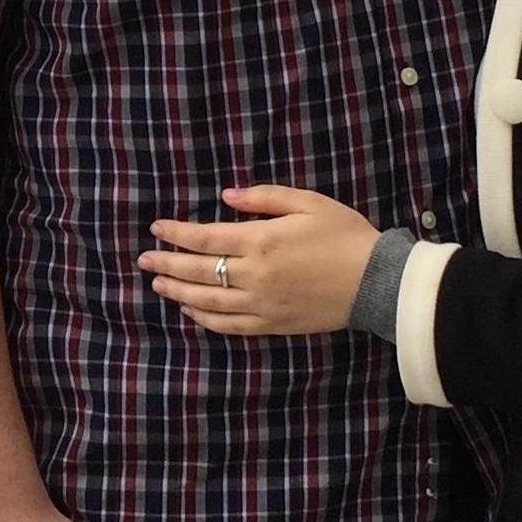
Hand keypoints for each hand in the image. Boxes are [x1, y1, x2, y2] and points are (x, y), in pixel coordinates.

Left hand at [139, 184, 380, 336]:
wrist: (377, 281)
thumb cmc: (344, 236)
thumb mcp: (308, 202)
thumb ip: (263, 198)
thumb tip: (226, 196)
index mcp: (261, 241)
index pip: (204, 238)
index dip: (175, 233)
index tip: (156, 229)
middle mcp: (254, 275)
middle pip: (197, 271)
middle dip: (166, 264)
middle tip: (144, 260)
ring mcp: (261, 304)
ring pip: (207, 302)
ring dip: (178, 293)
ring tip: (159, 285)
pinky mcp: (272, 325)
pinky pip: (229, 325)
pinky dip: (205, 319)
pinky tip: (191, 311)